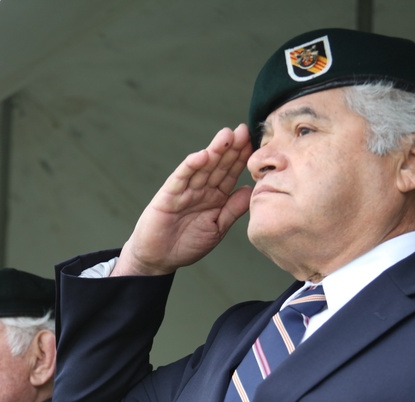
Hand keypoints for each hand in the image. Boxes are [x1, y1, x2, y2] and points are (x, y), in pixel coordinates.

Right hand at [114, 124, 253, 275]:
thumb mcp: (217, 228)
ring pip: (202, 167)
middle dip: (231, 148)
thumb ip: (232, 210)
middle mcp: (201, 189)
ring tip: (226, 136)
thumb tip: (251, 189)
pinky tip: (202, 156)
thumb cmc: (187, 244)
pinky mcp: (168, 195)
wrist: (159, 258)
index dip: (242, 158)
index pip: (231, 173)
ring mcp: (185, 190)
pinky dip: (190, 167)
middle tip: (243, 130)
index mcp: (216, 197)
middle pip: (219, 165)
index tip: (255, 143)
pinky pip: (181, 178)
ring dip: (214, 151)